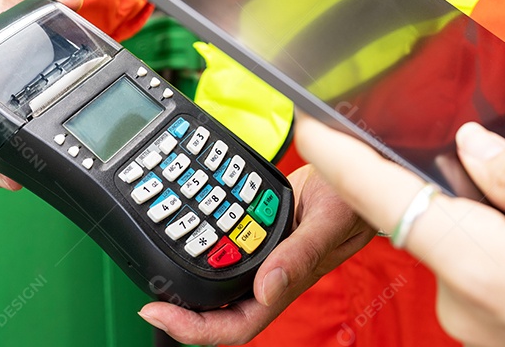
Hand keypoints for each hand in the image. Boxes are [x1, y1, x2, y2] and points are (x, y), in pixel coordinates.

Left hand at [137, 164, 374, 344]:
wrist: (356, 173)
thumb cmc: (354, 202)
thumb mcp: (328, 221)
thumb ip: (299, 254)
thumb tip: (266, 288)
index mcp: (285, 285)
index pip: (236, 327)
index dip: (195, 330)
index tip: (158, 312)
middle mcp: (269, 278)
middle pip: (218, 313)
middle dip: (181, 311)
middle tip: (148, 295)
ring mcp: (262, 259)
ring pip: (218, 283)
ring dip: (188, 281)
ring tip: (158, 266)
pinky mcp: (257, 236)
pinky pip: (224, 251)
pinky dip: (202, 247)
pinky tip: (184, 232)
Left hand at [297, 117, 504, 346]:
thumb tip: (469, 149)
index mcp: (474, 262)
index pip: (381, 197)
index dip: (338, 157)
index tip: (307, 124)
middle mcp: (461, 304)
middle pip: (429, 220)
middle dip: (453, 185)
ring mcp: (477, 328)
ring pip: (460, 248)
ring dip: (487, 221)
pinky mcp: (496, 337)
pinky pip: (481, 276)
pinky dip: (500, 249)